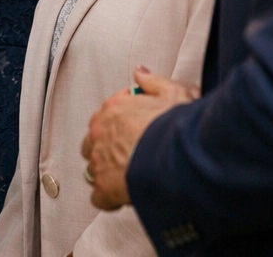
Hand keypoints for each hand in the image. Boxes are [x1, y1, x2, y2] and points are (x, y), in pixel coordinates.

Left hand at [81, 66, 198, 209]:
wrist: (181, 156)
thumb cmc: (178, 126)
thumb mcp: (173, 93)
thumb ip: (153, 82)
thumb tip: (139, 73)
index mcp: (112, 109)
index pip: (103, 118)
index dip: (118, 129)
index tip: (133, 137)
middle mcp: (99, 132)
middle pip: (92, 143)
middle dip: (106, 151)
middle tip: (130, 159)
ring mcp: (99, 160)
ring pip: (93, 169)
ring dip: (108, 174)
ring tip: (130, 180)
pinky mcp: (104, 187)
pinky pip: (99, 197)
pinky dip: (110, 199)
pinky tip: (125, 199)